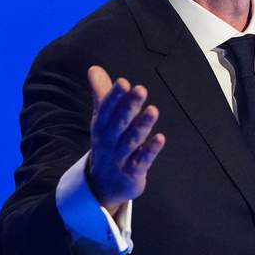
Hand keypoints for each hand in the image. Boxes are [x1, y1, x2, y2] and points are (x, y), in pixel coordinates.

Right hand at [86, 65, 165, 214]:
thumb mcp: (102, 120)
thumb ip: (103, 94)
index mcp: (101, 126)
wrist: (102, 185)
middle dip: (129, 106)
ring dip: (142, 126)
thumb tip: (94, 68)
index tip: (123, 82)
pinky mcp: (133, 171)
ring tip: (153, 110)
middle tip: (141, 89)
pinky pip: (142, 161)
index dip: (114, 96)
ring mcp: (120, 157)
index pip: (106, 109)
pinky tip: (161, 139)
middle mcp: (109, 141)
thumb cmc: (107, 144)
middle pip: (119, 123)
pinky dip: (150, 150)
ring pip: (131, 141)